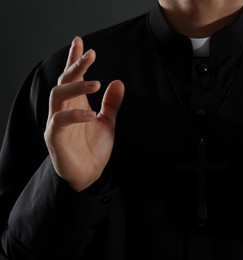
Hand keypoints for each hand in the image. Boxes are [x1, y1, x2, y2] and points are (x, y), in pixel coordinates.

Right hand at [44, 36, 124, 190]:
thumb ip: (111, 103)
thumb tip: (119, 81)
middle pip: (64, 80)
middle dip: (76, 65)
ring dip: (76, 86)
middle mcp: (63, 109)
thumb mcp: (108, 122)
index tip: (80, 41)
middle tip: (92, 53)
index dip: (74, 59)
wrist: (88, 175)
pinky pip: (60, 121)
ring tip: (96, 83)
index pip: (72, 77)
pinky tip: (91, 113)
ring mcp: (56, 122)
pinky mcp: (54, 137)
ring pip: (58, 95)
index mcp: (75, 104)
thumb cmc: (93, 148)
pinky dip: (75, 115)